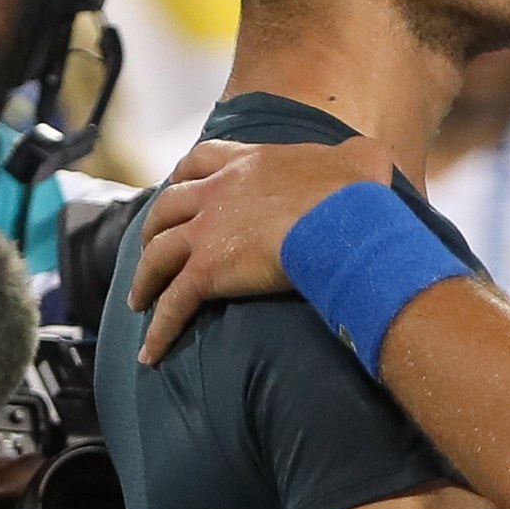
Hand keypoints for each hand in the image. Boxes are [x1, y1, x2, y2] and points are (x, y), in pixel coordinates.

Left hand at [129, 136, 399, 362]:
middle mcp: (216, 192)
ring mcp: (206, 231)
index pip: (200, 160)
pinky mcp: (207, 271)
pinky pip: (173, 304)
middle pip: (166, 208)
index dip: (183, 176)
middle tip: (150, 249)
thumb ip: (354, 156)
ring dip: (144, 279)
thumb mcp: (360, 157)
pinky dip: (159, 330)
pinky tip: (150, 352)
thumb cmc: (357, 192)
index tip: (177, 187)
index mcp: (247, 162)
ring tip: (139, 301)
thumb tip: (370, 161)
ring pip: (156, 256)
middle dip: (153, 229)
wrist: (344, 222)